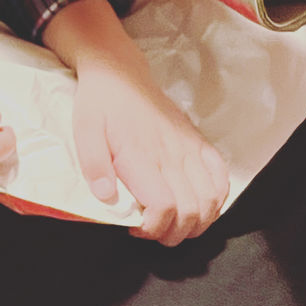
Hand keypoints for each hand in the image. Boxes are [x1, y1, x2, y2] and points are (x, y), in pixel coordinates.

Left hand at [73, 62, 229, 245]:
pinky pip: (221, 177)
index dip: (154, 227)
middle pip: (191, 211)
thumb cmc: (100, 103)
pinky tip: (201, 206)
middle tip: (154, 231)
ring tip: (175, 224)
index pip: (163, 206)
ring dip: (198, 223)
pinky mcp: (198, 141)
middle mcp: (171, 154)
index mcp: (141, 155)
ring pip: (211, 200)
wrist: (119, 72)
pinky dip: (218, 200)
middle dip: (174, 233)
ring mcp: (188, 147)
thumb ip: (93, 165)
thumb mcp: (84, 131)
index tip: (137, 228)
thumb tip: (106, 198)